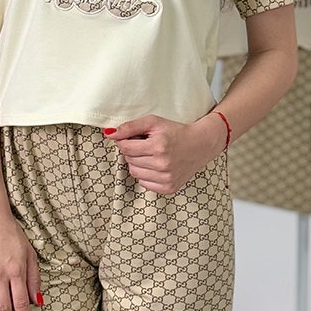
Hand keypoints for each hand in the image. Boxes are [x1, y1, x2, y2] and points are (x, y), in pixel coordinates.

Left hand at [103, 113, 226, 194]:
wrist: (200, 145)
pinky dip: (146, 175)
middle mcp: (162, 164)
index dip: (125, 142)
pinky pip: (144, 184)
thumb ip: (130, 126)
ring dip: (138, 164)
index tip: (134, 138)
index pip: (125, 147)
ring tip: (151, 156)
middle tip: (146, 146)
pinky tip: (156, 167)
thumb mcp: (154, 122)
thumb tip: (109, 134)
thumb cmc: (175, 131)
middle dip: (133, 152)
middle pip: (129, 160)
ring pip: (134, 173)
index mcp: (158, 145)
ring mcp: (167, 178)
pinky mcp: (169, 188)